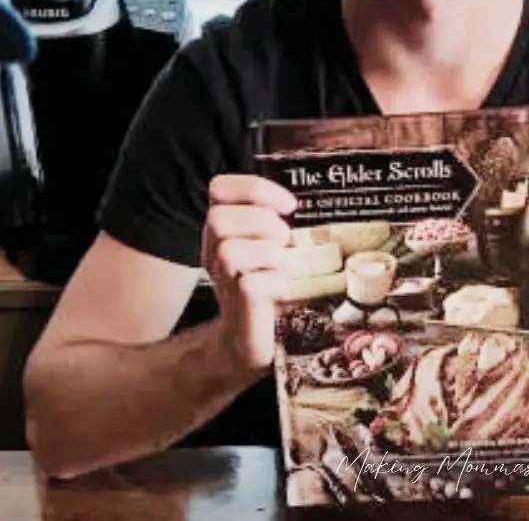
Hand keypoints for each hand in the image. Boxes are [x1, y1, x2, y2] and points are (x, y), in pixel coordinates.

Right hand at [200, 174, 296, 370]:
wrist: (253, 340)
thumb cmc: (267, 285)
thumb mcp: (268, 244)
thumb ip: (275, 219)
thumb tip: (313, 196)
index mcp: (223, 230)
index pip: (219, 189)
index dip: (253, 188)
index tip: (289, 205)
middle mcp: (215, 252)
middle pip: (218, 219)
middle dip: (260, 221)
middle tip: (284, 239)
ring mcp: (225, 279)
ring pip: (230, 250)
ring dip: (267, 250)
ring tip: (283, 262)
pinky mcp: (242, 304)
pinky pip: (251, 282)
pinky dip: (276, 280)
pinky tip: (284, 286)